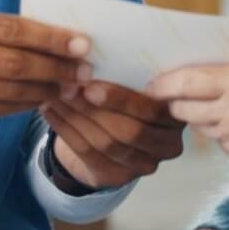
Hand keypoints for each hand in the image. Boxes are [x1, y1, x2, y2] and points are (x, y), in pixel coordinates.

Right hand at [0, 3, 90, 158]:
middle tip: (85, 70)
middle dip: (56, 65)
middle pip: (15, 60)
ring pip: (10, 88)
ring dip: (47, 89)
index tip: (82, 42)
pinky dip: (25, 105)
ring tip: (71, 87)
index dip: (51, 37)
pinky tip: (42, 100)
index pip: (11, 28)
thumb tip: (49, 34)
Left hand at [41, 82, 185, 190]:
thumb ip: (129, 73)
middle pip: (129, 131)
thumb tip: (93, 53)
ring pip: (105, 142)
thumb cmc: (126, 97)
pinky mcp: (118, 177)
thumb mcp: (137, 83)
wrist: (112, 133)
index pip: (153, 111)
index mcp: (178, 116)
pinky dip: (65, 129)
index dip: (122, 99)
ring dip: (76, 116)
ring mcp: (145, 165)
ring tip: (55, 94)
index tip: (91, 83)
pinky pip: (87, 153)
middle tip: (67, 87)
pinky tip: (50, 110)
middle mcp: (168, 145)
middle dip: (94, 108)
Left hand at [147, 60, 228, 184]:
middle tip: (169, 95)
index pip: (188, 82)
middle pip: (185, 110)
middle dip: (175, 102)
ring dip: (202, 117)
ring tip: (217, 105)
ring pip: (202, 128)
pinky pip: (221, 143)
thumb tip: (192, 66)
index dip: (164, 83)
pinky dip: (224, 132)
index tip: (151, 83)